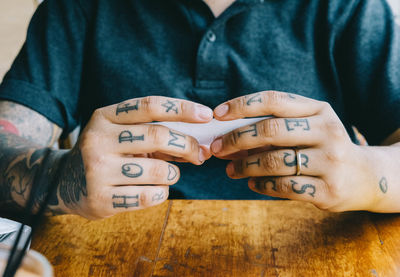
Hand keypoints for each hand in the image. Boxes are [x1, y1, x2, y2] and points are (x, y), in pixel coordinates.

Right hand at [58, 96, 212, 218]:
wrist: (66, 183)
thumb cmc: (108, 154)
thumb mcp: (122, 135)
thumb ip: (155, 134)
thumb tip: (199, 146)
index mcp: (105, 117)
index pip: (149, 106)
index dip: (182, 109)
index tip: (206, 115)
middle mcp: (97, 139)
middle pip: (158, 136)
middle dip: (187, 145)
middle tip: (200, 153)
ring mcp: (97, 170)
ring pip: (159, 171)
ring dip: (173, 173)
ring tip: (168, 174)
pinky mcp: (101, 199)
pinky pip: (150, 196)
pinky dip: (163, 192)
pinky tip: (156, 189)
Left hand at [210, 91, 381, 211]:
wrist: (363, 177)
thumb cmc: (323, 147)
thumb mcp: (308, 128)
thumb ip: (274, 128)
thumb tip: (228, 137)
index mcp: (319, 110)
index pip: (274, 100)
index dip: (242, 105)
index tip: (217, 114)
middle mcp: (327, 131)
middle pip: (271, 130)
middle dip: (236, 138)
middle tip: (216, 148)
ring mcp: (330, 162)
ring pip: (274, 161)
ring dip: (244, 166)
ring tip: (231, 170)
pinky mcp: (327, 190)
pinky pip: (283, 187)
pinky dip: (261, 185)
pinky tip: (252, 183)